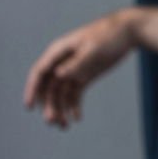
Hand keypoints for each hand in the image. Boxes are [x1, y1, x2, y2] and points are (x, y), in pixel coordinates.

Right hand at [23, 9, 138, 127]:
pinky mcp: (84, 75)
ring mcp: (73, 69)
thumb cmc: (109, 36)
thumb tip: (58, 75)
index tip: (29, 107)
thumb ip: (77, 63)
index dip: (32, 90)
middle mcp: (62, 62)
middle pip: (49, 87)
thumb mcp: (93, 49)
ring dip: (60, 109)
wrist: (128, 31)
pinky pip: (74, 94)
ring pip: (60, 93)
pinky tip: (77, 118)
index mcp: (59, 51)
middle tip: (53, 122)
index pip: (39, 72)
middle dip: (49, 105)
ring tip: (65, 126)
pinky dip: (74, 106)